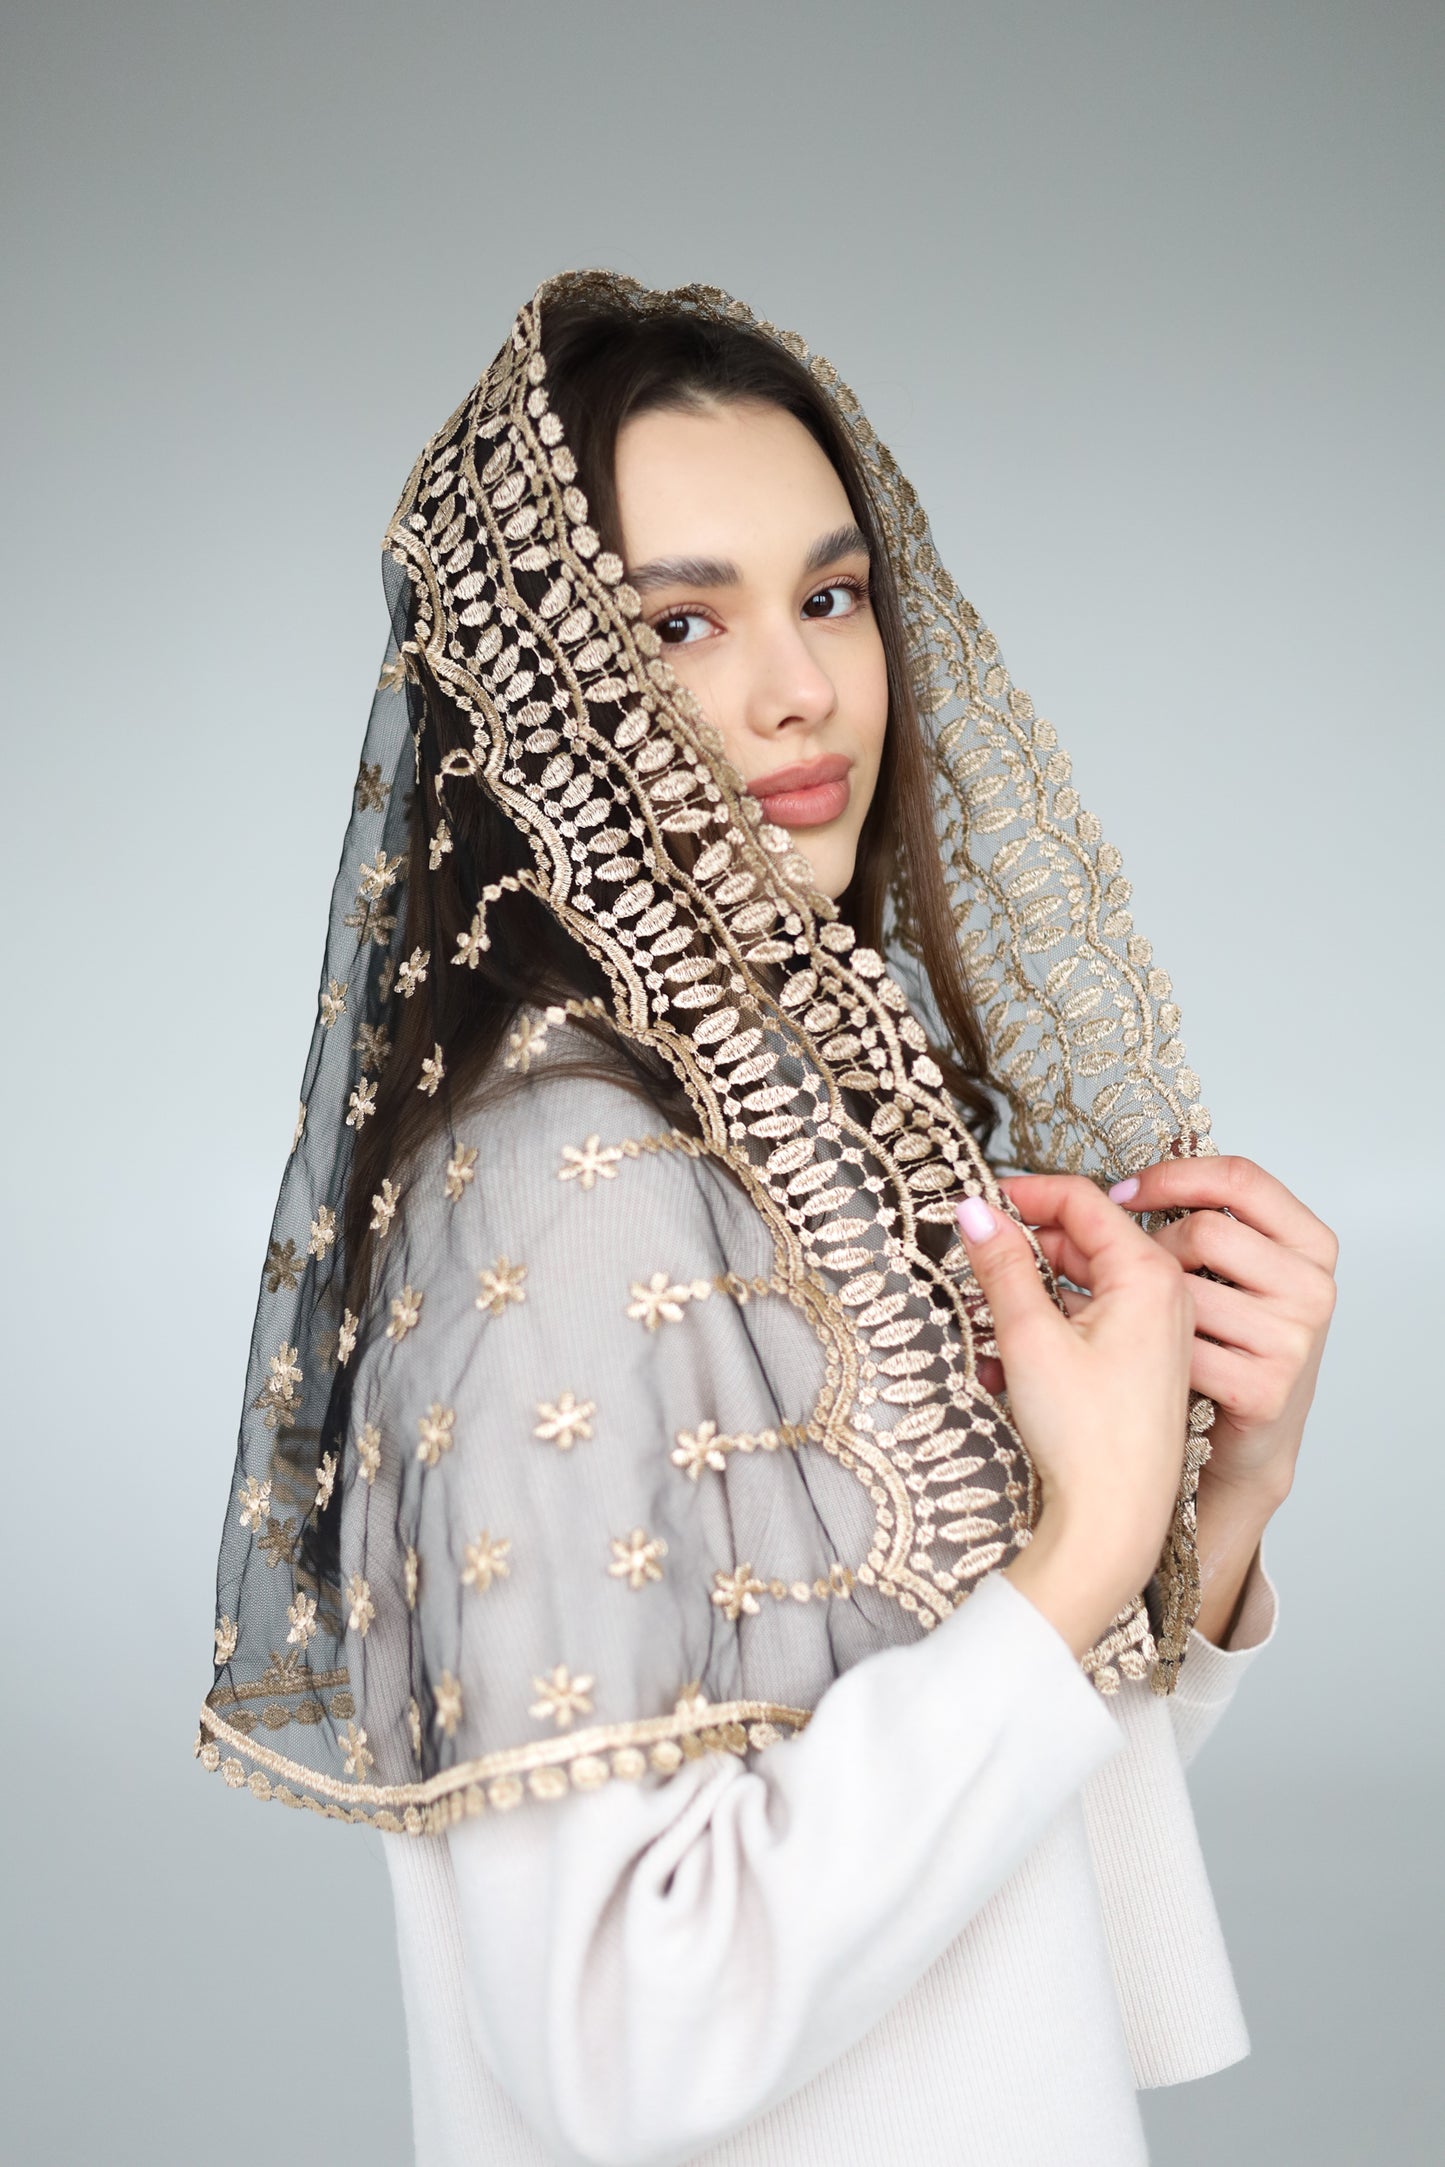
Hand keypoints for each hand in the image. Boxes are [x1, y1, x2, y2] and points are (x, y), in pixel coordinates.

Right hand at [954, 1179, 1195, 1658]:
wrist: (1117, 1523)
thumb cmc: (1088, 1438)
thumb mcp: (1029, 1337)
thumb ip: (1002, 1265)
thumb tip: (976, 1211)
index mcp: (1149, 1274)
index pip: (1082, 1200)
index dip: (1025, 1193)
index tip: (978, 1200)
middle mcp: (1165, 1294)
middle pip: (1084, 1238)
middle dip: (1023, 1248)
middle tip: (971, 1261)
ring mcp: (1161, 1329)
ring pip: (1085, 1281)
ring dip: (1030, 1290)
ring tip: (983, 1316)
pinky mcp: (1147, 1361)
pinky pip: (1094, 1317)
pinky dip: (1050, 1323)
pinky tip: (1008, 1355)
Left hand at [1003, 1155, 1337, 1511]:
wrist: (1249, 1444)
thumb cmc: (1229, 1348)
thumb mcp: (1228, 1275)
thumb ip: (1196, 1224)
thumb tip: (1112, 1189)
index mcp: (1308, 1244)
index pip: (1240, 1178)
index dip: (1173, 1176)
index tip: (1123, 1192)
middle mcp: (1310, 1288)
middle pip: (1203, 1231)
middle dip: (1144, 1246)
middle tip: (1104, 1266)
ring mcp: (1291, 1340)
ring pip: (1183, 1288)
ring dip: (1132, 1299)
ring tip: (1108, 1313)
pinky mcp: (1265, 1389)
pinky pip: (1178, 1346)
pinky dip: (1143, 1349)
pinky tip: (1136, 1356)